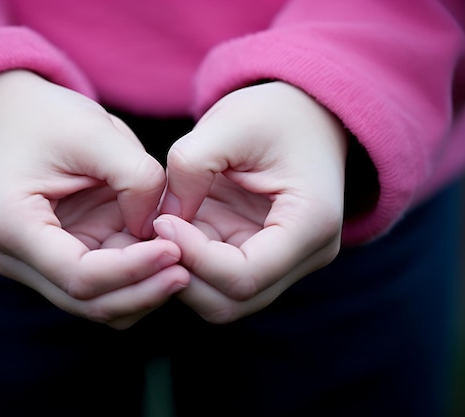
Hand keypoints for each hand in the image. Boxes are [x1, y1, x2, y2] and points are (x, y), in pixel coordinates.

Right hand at [0, 70, 188, 328]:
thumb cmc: (47, 118)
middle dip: (144, 290)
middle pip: (90, 302)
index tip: (176, 249)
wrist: (14, 115)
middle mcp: (19, 258)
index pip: (79, 276)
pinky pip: (106, 287)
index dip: (132, 270)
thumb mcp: (95, 132)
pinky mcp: (64, 259)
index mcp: (14, 226)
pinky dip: (138, 280)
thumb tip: (158, 226)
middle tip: (189, 266)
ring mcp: (41, 264)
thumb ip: (136, 178)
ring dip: (144, 291)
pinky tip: (166, 255)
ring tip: (183, 260)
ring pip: (101, 305)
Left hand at [155, 82, 346, 322]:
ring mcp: (283, 262)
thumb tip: (163, 220)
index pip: (244, 276)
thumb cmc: (274, 114)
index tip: (161, 220)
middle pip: (232, 302)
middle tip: (154, 232)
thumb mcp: (231, 123)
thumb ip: (191, 167)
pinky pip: (217, 279)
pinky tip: (173, 230)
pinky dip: (188, 263)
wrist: (302, 116)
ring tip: (161, 229)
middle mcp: (305, 256)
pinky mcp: (259, 256)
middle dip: (183, 274)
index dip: (193, 257)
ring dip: (183, 272)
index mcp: (310, 224)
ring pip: (221, 300)